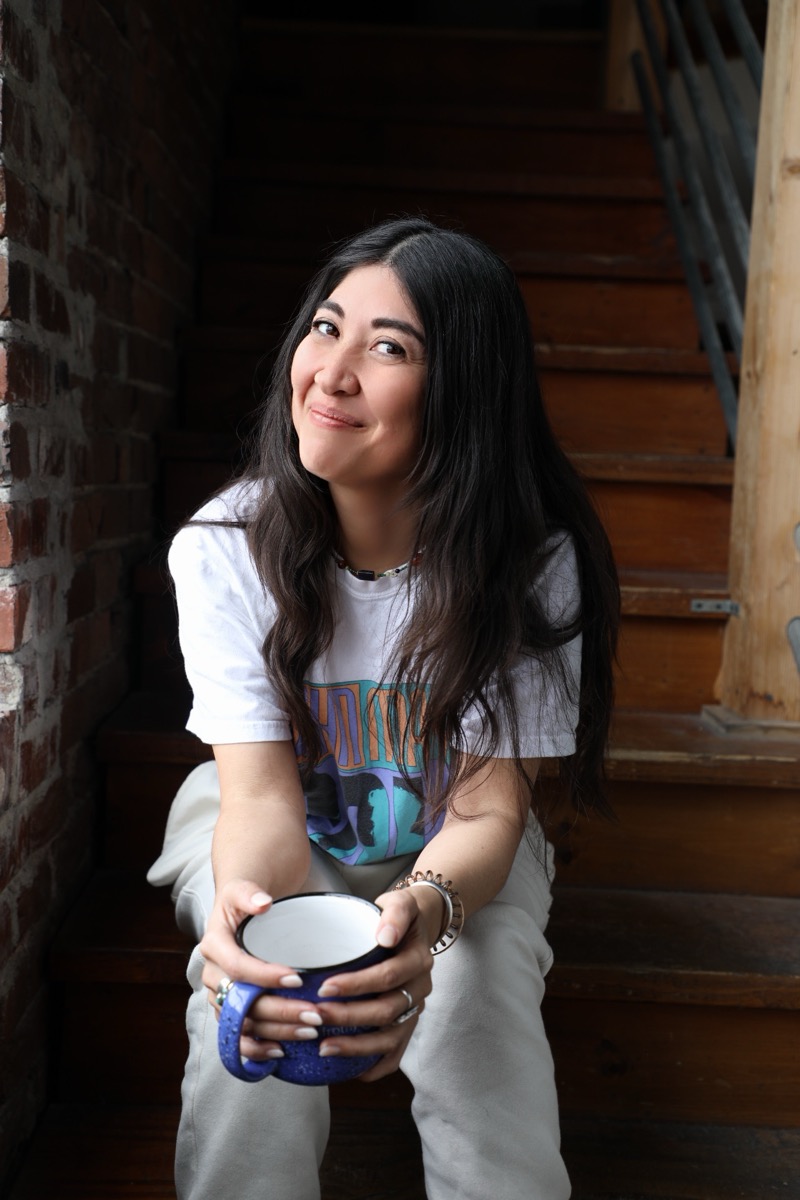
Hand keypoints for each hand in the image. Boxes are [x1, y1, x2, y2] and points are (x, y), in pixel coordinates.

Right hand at [199, 880, 326, 1061]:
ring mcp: (218, 996)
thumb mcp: (242, 889)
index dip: (265, 975)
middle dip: (280, 1010)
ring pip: (243, 1023)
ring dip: (276, 1031)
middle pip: (243, 1001)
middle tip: (314, 1014)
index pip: (237, 966)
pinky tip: (281, 1051)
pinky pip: (236, 1037)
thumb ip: (249, 893)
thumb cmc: (242, 901)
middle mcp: (212, 974)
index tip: (297, 977)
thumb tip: (263, 902)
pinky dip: (256, 1049)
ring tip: (309, 1031)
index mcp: (213, 945)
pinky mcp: (226, 1010)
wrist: (234, 915)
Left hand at [308, 888, 435, 1080]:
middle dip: (348, 1016)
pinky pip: (396, 1052)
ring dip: (358, 1047)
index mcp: (417, 959)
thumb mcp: (401, 902)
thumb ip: (396, 913)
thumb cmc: (398, 915)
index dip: (357, 984)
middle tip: (315, 1016)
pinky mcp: (407, 1023)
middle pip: (386, 1010)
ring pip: (390, 1038)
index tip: (325, 987)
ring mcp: (415, 1009)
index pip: (387, 976)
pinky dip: (376, 1065)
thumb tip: (385, 936)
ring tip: (325, 1048)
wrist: (417, 927)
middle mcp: (420, 988)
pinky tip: (352, 1072)